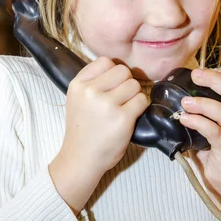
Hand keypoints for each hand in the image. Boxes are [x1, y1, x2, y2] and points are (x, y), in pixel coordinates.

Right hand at [58, 56, 148, 178]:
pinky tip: (130, 116)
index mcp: (78, 84)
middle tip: (120, 99)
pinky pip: (142, 100)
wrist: (81, 159)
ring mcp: (107, 105)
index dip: (113, 72)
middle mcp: (90, 92)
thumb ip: (93, 80)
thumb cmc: (83, 129)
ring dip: (134, 95)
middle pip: (123, 71)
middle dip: (126, 83)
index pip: (105, 61)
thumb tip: (119, 67)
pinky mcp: (122, 119)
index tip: (111, 86)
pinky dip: (141, 107)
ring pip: (135, 84)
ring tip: (124, 108)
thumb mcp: (77, 98)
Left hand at [180, 68, 220, 200]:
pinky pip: (215, 132)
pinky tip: (185, 118)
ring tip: (185, 102)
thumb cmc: (216, 151)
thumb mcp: (214, 126)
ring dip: (204, 103)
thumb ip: (206, 110)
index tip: (207, 71)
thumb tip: (181, 92)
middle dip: (215, 80)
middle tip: (195, 75)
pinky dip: (199, 122)